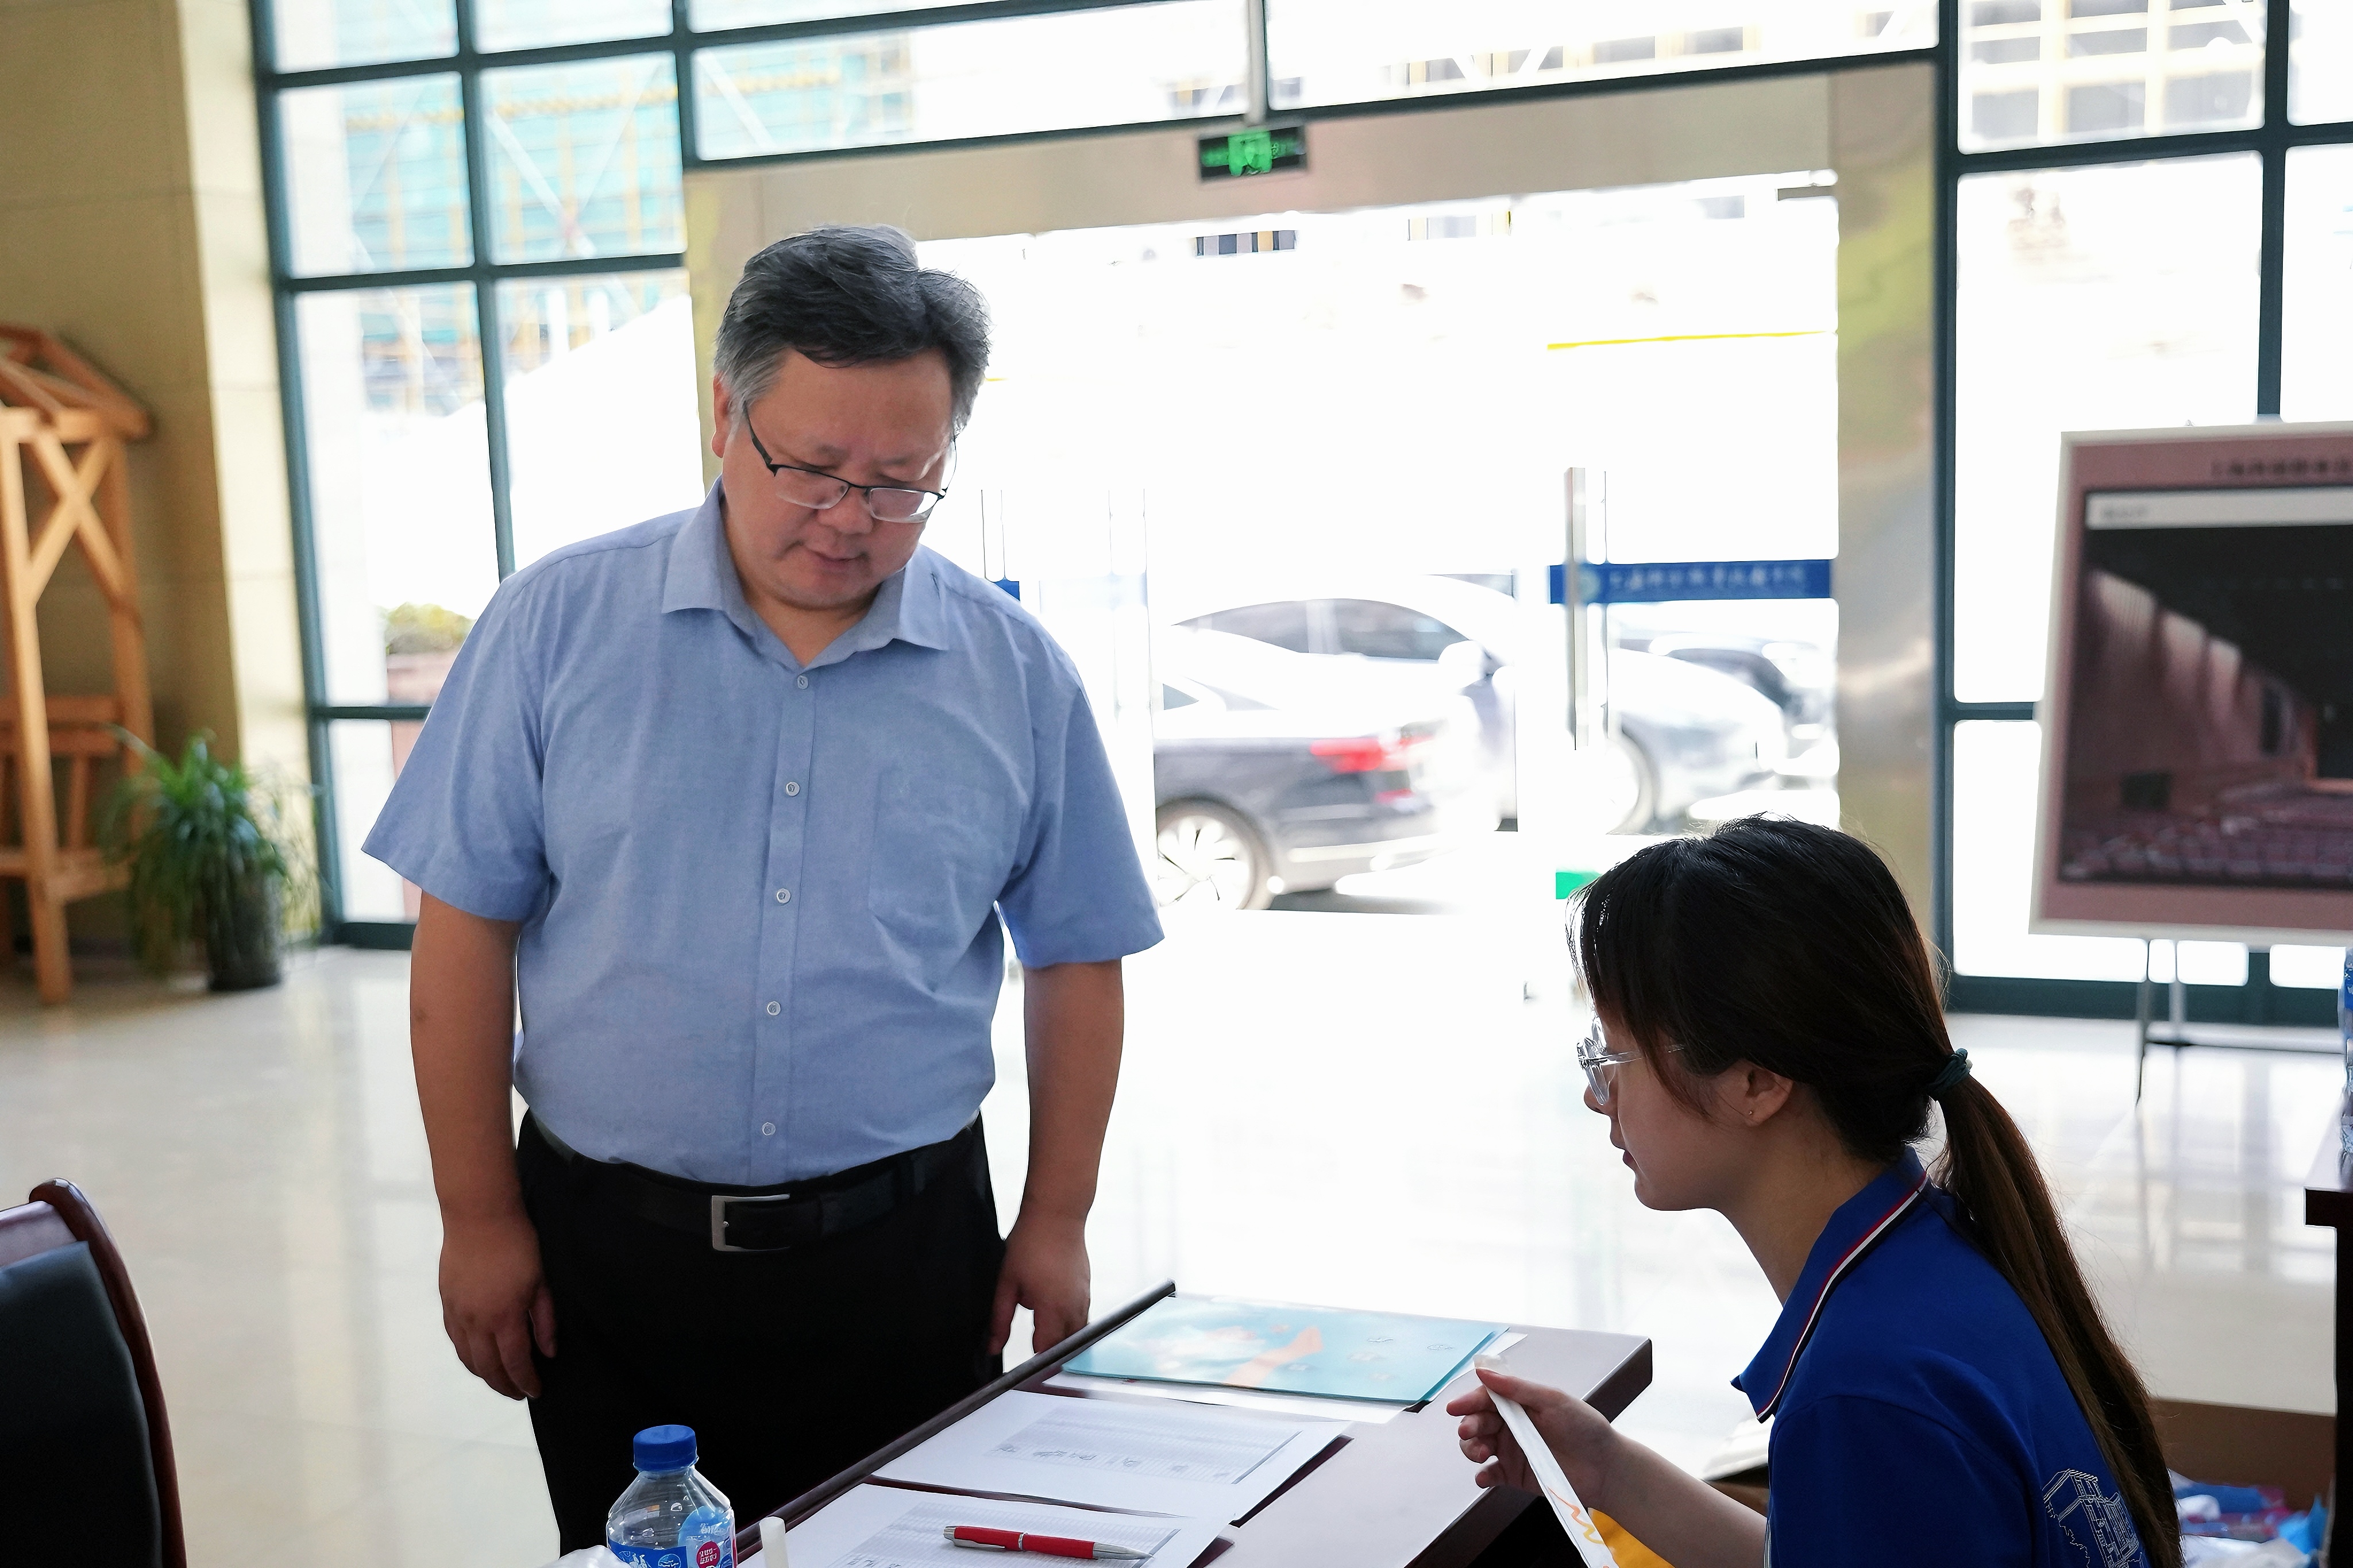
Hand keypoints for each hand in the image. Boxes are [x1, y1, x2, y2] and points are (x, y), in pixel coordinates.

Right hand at [439, 1209, 555, 1398]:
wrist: (479, 1217)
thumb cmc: (518, 1244)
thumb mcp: (541, 1282)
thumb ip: (544, 1320)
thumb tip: (548, 1352)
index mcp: (504, 1317)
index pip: (515, 1362)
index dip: (526, 1381)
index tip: (536, 1392)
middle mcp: (477, 1322)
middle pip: (488, 1367)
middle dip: (504, 1385)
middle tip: (518, 1393)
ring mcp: (458, 1313)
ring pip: (467, 1358)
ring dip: (484, 1375)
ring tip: (499, 1380)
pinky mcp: (446, 1303)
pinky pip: (455, 1340)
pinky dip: (466, 1356)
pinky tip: (477, 1357)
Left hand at [990, 1212, 1089, 1355]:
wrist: (1057, 1214)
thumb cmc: (1030, 1243)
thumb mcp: (1007, 1282)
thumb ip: (1000, 1319)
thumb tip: (993, 1346)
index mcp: (1052, 1308)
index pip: (1047, 1350)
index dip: (1034, 1361)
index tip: (1022, 1366)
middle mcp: (1073, 1307)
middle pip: (1066, 1346)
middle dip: (1049, 1352)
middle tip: (1030, 1351)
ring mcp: (1084, 1298)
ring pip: (1076, 1333)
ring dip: (1061, 1338)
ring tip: (1041, 1332)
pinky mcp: (1087, 1289)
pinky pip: (1081, 1317)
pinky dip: (1069, 1323)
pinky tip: (1053, 1313)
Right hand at [1447, 1367, 1621, 1505]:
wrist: (1605, 1467)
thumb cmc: (1585, 1428)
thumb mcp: (1553, 1400)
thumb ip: (1517, 1388)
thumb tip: (1484, 1371)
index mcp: (1519, 1404)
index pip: (1486, 1398)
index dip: (1468, 1401)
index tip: (1455, 1408)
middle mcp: (1512, 1425)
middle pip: (1477, 1422)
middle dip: (1469, 1425)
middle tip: (1470, 1432)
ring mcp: (1512, 1450)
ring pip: (1477, 1447)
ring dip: (1472, 1448)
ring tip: (1482, 1454)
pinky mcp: (1515, 1475)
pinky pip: (1490, 1474)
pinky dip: (1482, 1476)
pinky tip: (1484, 1475)